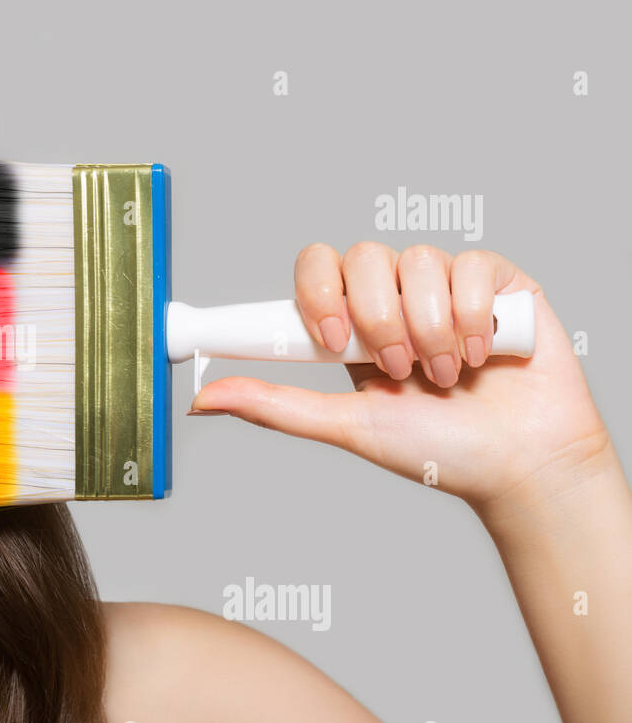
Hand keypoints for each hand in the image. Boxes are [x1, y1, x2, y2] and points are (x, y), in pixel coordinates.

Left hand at [189, 242, 614, 511]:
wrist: (519, 465)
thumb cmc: (436, 449)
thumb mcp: (345, 425)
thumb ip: (276, 405)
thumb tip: (202, 399)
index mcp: (353, 322)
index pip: (318, 268)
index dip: (318, 293)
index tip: (330, 339)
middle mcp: (396, 294)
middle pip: (363, 257)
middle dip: (379, 320)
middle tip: (399, 371)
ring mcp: (447, 283)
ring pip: (417, 261)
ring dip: (429, 330)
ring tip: (444, 376)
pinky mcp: (498, 280)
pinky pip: (470, 266)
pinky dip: (473, 318)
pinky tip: (481, 356)